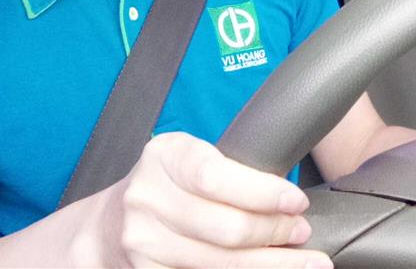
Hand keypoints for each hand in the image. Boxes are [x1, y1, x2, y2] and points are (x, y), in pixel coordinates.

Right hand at [86, 132, 332, 267]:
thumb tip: (290, 197)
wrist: (112, 222)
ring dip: (271, 263)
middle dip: (275, 232)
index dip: (264, 193)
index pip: (217, 178)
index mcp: (164, 157)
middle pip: (226, 228)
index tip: (297, 202)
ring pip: (221, 263)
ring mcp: (143, 242)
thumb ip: (228, 169)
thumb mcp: (190, 158)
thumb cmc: (170, 184)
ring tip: (304, 261)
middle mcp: (148, 198)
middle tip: (302, 231)